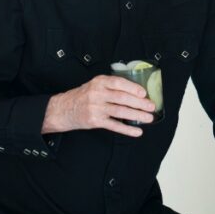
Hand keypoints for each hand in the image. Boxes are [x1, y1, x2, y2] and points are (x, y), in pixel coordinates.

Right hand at [41, 76, 156, 136]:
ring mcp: (95, 108)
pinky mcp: (95, 121)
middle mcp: (97, 94)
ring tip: (148, 118)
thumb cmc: (83, 96)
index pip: (119, 83)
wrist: (63, 109)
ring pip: (120, 112)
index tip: (144, 93)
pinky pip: (114, 125)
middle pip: (122, 98)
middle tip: (151, 106)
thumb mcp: (94, 85)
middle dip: (139, 103)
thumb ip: (111, 86)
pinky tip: (137, 131)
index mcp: (99, 82)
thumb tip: (136, 91)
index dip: (133, 88)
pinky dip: (127, 129)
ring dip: (136, 115)